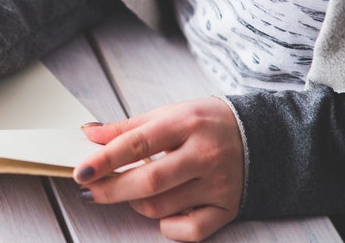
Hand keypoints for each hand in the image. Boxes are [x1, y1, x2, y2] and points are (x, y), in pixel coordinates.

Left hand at [73, 97, 243, 241]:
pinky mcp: (228, 208)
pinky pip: (190, 231)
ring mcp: (218, 184)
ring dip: (135, 203)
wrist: (264, 135)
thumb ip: (128, 127)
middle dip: (111, 190)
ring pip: (162, 207)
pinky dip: (168, 227)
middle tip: (89, 191)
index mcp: (187, 124)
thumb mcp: (169, 113)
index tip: (81, 172)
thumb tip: (89, 134)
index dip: (105, 160)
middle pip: (149, 181)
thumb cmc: (206, 123)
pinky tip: (162, 212)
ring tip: (130, 192)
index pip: (137, 144)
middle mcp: (205, 154)